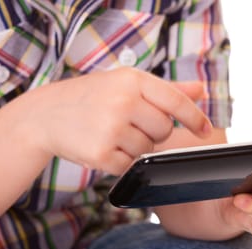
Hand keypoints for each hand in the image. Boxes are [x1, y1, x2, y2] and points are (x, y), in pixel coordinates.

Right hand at [24, 67, 211, 174]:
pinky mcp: (100, 154)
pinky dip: (121, 161)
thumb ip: (166, 89)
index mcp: (132, 80)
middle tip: (130, 123)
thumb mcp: (126, 84)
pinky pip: (129, 166)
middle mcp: (122, 102)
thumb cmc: (92, 97)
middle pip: (164, 130)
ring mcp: (110, 128)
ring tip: (112, 132)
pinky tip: (104, 146)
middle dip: (154, 132)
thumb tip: (201, 91)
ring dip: (136, 147)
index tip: (205, 130)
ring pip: (148, 150)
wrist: (46, 115)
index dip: (195, 118)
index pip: (176, 101)